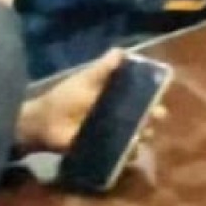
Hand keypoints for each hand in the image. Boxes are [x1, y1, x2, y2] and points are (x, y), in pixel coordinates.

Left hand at [16, 49, 167, 153]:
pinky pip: (122, 154)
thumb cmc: (65, 97)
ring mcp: (111, 134)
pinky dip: (129, 154)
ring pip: (135, 136)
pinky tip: (131, 150)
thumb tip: (122, 50)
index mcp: (114, 96)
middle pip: (142, 117)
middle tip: (155, 118)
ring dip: (142, 136)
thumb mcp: (86, 80)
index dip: (152, 96)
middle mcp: (116, 114)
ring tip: (141, 135)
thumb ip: (103, 68)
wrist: (44, 123)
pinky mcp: (104, 150)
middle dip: (151, 118)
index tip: (161, 97)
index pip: (140, 95)